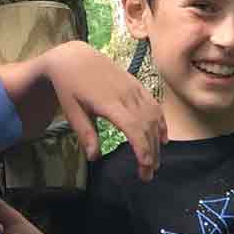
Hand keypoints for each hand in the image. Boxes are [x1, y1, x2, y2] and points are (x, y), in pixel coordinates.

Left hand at [42, 42, 165, 181]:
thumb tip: (94, 157)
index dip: (142, 147)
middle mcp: (126, 94)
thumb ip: (85, 133)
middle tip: (147, 176)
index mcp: (108, 102)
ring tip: (154, 163)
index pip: (132, 127)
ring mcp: (134, 88)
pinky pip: (154, 105)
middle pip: (146, 126)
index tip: (145, 166)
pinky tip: (162, 139)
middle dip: (150, 153)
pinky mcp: (137, 85)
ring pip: (153, 117)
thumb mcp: (72, 111)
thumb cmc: (70, 86)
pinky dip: (161, 123)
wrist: (75, 57)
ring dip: (157, 141)